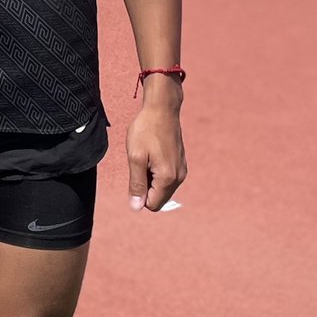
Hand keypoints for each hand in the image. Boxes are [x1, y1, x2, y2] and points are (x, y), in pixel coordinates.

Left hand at [125, 89, 186, 212]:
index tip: (135, 172)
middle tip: (140, 162)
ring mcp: (181, 170)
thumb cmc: (146, 130)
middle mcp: (179, 178)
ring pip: (162, 188)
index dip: (139, 193)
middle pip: (158, 198)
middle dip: (145, 186)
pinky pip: (166, 178)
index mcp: (168, 179)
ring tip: (146, 156)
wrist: (162, 108)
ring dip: (150, 177)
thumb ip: (136, 184)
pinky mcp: (181, 163)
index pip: (152, 205)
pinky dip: (156, 170)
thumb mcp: (135, 157)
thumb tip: (136, 207)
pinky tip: (153, 153)